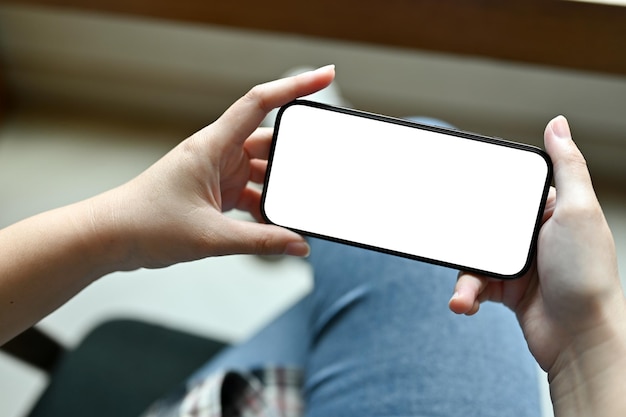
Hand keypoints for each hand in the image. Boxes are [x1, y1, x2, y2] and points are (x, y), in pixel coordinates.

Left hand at [94, 65, 335, 269]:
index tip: (326, 77)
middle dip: (296, 154)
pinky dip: (265, 205)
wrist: (111, 237)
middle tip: (322, 167)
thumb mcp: (211, 236)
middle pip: (269, 142)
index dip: (295, 87)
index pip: (260, 103)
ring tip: (302, 203)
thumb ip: (260, 240)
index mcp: (212, 146)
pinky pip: (251, 191)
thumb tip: (298, 244)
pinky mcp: (215, 191)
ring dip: (280, 187)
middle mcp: (217, 153)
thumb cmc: (146, 224)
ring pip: (262, 170)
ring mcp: (217, 172)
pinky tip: (278, 223)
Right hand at [449, 116, 625, 372]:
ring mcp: (518, 263)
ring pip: (474, 257)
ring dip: (466, 278)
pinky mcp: (505, 289)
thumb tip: (557, 123)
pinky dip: (467, 294)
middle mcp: (533, 234)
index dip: (484, 188)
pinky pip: (475, 284)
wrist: (580, 338)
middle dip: (467, 241)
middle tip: (458, 247)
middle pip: (482, 225)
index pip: (509, 190)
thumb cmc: (586, 275)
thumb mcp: (578, 211)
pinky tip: (466, 303)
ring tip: (464, 295)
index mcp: (551, 210)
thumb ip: (567, 165)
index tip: (456, 185)